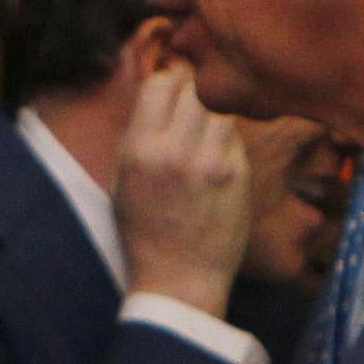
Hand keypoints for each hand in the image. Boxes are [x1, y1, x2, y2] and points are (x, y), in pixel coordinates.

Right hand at [114, 59, 254, 316]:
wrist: (179, 279)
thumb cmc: (145, 231)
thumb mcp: (123, 179)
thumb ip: (139, 134)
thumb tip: (160, 92)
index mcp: (140, 150)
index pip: (160, 84)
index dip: (167, 84)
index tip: (170, 95)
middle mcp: (176, 150)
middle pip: (195, 88)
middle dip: (193, 92)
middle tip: (190, 109)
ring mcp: (213, 161)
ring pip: (220, 108)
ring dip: (213, 113)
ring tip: (204, 132)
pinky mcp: (240, 174)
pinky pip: (235, 136)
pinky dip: (226, 139)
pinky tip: (217, 157)